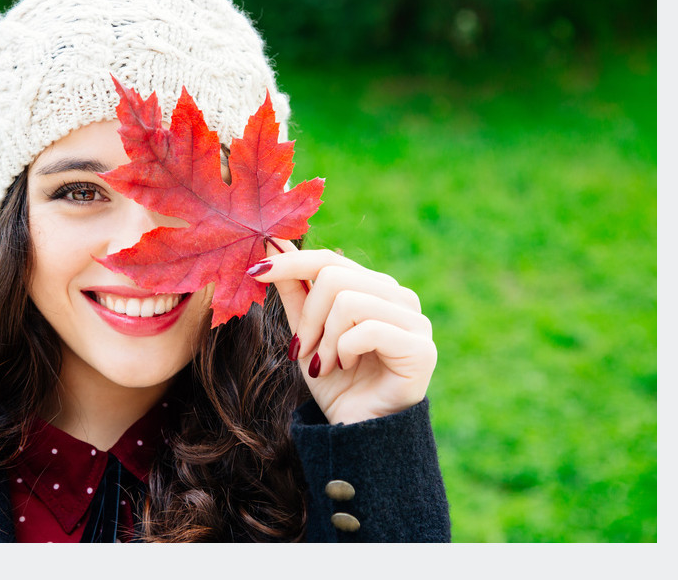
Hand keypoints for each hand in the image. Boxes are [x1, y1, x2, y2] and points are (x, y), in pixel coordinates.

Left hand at [248, 241, 436, 424]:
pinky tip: (346, 367)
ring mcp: (416, 321)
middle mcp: (399, 298)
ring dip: (324, 339)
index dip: (291, 262)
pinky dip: (344, 350)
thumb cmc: (334, 383)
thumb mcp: (305, 334)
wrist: (356, 434)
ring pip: (349, 301)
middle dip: (307, 317)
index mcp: (374, 289)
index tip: (255, 270)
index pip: (330, 259)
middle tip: (303, 350)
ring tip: (324, 365)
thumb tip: (274, 244)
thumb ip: (295, 292)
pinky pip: (368, 329)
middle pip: (335, 276)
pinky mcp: (422, 348)